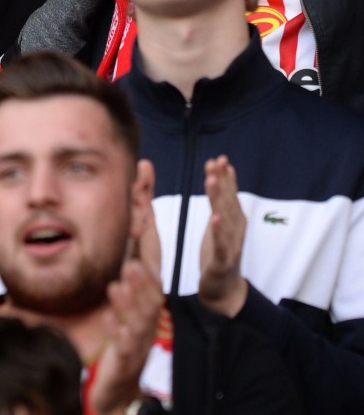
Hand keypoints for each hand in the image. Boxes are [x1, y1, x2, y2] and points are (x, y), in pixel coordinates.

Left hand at [89, 258, 163, 414]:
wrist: (119, 391)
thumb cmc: (125, 348)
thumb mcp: (126, 318)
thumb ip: (129, 292)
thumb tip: (131, 260)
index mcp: (148, 319)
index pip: (153, 293)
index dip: (150, 274)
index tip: (142, 251)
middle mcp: (147, 332)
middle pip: (148, 307)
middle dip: (141, 285)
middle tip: (132, 264)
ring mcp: (137, 348)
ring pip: (136, 326)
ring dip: (128, 306)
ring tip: (117, 286)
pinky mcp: (124, 365)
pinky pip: (123, 349)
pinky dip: (117, 333)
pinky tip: (108, 320)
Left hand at [198, 155, 247, 316]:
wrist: (225, 289)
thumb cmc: (220, 252)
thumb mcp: (219, 224)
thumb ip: (220, 202)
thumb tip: (218, 176)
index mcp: (233, 221)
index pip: (229, 194)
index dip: (225, 177)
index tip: (220, 158)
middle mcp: (234, 229)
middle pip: (228, 201)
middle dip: (223, 181)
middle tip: (217, 162)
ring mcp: (229, 245)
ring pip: (224, 218)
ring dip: (219, 199)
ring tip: (212, 181)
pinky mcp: (221, 260)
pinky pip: (219, 244)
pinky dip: (218, 231)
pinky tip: (215, 218)